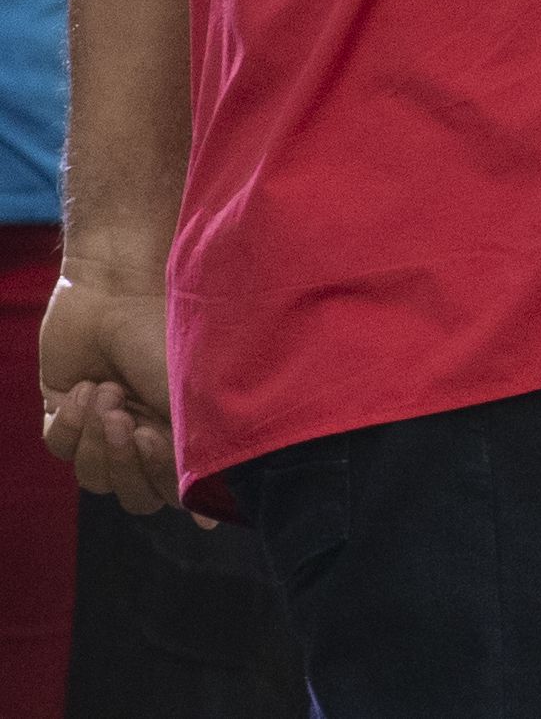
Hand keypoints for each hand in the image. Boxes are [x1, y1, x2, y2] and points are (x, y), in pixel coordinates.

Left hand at [38, 268, 184, 516]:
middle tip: (131, 420)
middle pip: (131, 494)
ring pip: (92, 477)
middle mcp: (148, 435)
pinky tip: (85, 386)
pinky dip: (70, 421)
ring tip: (108, 392)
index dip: (161, 480)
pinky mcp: (64, 412)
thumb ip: (200, 455)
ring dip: (98, 439)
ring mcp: (106, 426)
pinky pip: (59, 447)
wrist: (122, 286)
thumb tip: (210, 524)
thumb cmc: (171, 336)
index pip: (173, 494)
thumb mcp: (194, 396)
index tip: (161, 440)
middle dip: (126, 461)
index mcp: (186, 434)